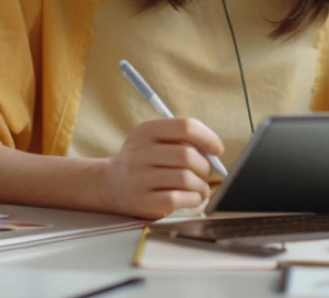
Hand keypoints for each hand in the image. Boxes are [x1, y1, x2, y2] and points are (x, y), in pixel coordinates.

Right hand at [103, 117, 223, 218]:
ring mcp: (139, 177)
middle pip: (187, 155)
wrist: (111, 184)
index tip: (217, 150)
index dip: (208, 137)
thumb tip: (214, 151)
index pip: (185, 126)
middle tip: (206, 173)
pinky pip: (178, 198)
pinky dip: (193, 199)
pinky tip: (193, 198)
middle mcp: (140, 151)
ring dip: (201, 185)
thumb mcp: (154, 140)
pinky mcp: (142, 201)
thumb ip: (181, 140)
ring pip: (185, 178)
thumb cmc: (144, 160)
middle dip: (205, 166)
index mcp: (146, 130)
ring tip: (200, 188)